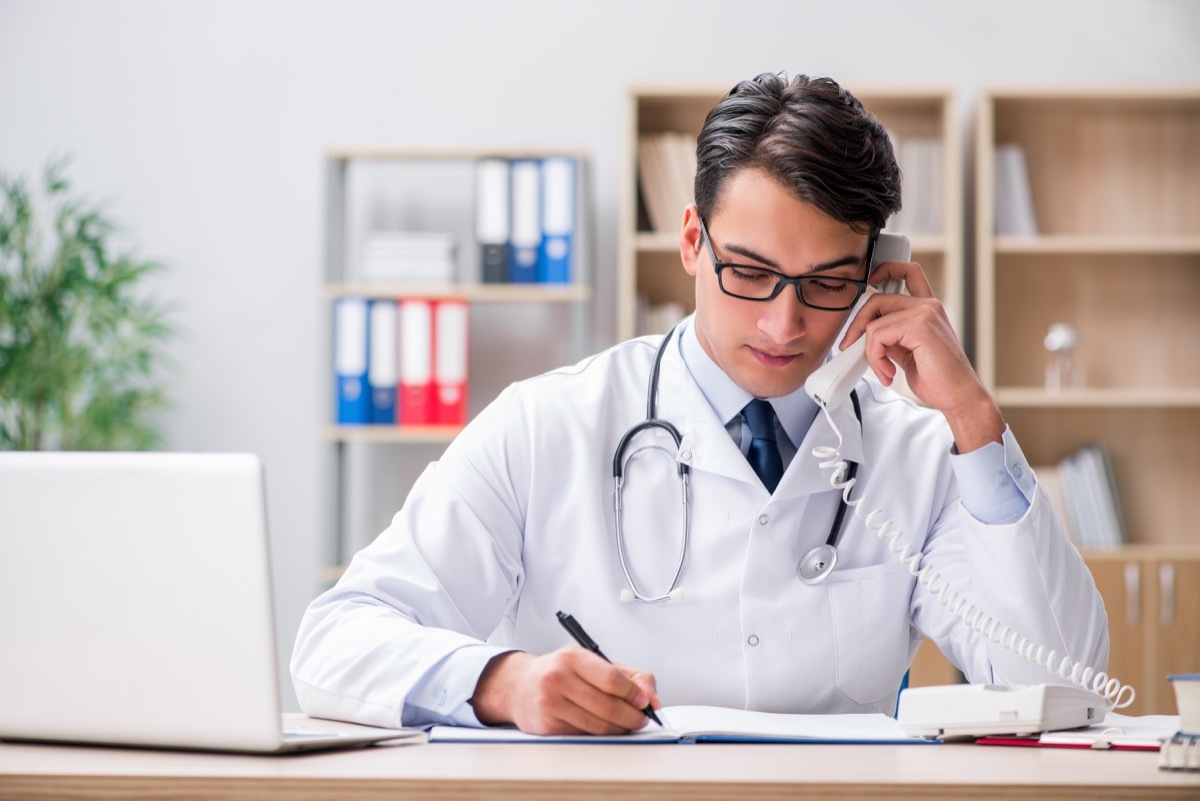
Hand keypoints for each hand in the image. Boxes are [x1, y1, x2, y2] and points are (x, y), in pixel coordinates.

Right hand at [470, 648, 659, 734]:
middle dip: (631, 716)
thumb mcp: (592, 663)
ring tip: (627, 725)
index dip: (634, 693)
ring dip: (619, 729)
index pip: (611, 678)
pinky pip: (584, 735)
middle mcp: (558, 678)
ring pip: (597, 725)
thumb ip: (628, 675)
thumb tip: (651, 697)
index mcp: (572, 657)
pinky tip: (606, 729)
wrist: (519, 685)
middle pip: (607, 705)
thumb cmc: (560, 673)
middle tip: (641, 719)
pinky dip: (601, 735)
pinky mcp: (547, 726)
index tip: (646, 702)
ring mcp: (550, 703)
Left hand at [841, 259, 1004, 452]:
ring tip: (883, 371)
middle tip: (851, 347)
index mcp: (928, 309)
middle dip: (857, 325)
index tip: (871, 280)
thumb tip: (865, 333)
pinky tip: (889, 373)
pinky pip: (878, 334)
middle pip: (878, 299)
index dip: (886, 269)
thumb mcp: (907, 352)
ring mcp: (925, 313)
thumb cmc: (938, 378)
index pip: (908, 272)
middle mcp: (928, 306)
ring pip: (874, 322)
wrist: (959, 396)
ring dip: (870, 352)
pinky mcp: (920, 326)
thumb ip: (891, 336)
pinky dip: (875, 357)